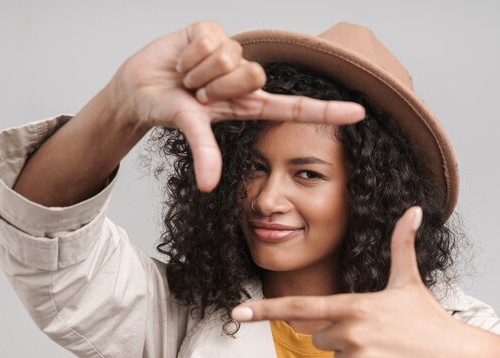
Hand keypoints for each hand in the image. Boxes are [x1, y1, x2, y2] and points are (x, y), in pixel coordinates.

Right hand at [110, 21, 365, 190]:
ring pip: (230, 56)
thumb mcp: (190, 128)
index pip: (295, 107)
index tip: (360, 114)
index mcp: (249, 103)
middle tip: (197, 94)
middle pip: (253, 75)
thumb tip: (208, 186)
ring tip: (187, 78)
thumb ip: (203, 152)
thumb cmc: (169, 109)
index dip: (326, 111)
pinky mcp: (213, 30)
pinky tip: (182, 58)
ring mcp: (231, 51)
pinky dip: (189, 53)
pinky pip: (210, 39)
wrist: (139, 86)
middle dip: (216, 88)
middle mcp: (245, 76)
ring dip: (199, 72)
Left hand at [232, 207, 469, 357]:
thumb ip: (401, 244)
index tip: (237, 312)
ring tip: (384, 349)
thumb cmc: (430, 319)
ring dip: (351, 355)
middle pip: (318, 336)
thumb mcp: (410, 281)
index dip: (265, 310)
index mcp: (353, 307)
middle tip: (373, 331)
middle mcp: (350, 335)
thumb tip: (413, 210)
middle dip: (338, 333)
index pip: (299, 309)